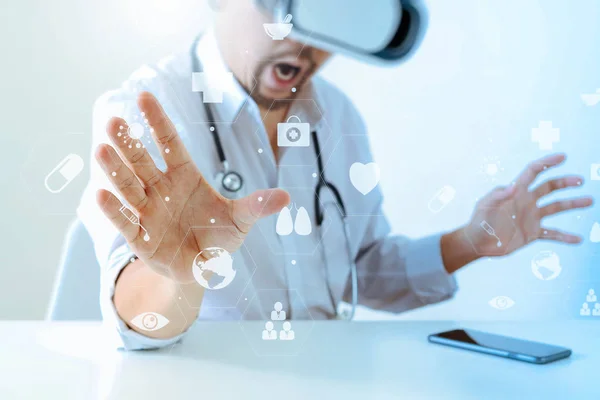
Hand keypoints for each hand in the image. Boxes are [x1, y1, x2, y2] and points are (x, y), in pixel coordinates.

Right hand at [95, 92, 289, 282]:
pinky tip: (101, 194)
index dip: (158, 121)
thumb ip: (257, 206)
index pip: (169, 143)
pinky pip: (126, 221)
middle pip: (142, 161)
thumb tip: (287, 197)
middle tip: (114, 121)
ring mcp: (148, 211)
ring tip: (101, 150)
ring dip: (116, 170)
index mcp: (185, 176)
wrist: (203, 267)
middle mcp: (161, 188)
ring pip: (129, 186)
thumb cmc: (219, 236)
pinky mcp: (140, 238)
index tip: (145, 96)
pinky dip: (115, 210)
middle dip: (129, 142)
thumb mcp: (241, 220)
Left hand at [463, 153, 592, 255]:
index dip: (547, 163)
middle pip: (549, 187)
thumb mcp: (486, 205)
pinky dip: (565, 237)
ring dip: (572, 204)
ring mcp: (531, 217)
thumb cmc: (478, 221)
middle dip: (565, 182)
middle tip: (580, 180)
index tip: (563, 157)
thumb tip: (513, 187)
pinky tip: (578, 239)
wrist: (478, 242)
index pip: (533, 172)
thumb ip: (498, 195)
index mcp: (516, 191)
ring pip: (556, 207)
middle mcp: (527, 201)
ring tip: (589, 201)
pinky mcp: (533, 233)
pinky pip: (553, 234)